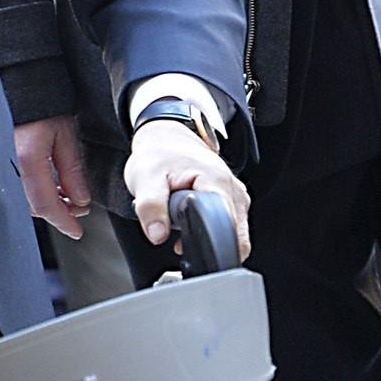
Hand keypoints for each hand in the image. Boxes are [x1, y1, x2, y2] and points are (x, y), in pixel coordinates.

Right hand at [13, 115, 93, 238]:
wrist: (22, 87)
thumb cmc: (43, 104)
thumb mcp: (66, 135)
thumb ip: (72, 171)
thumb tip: (80, 200)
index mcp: (27, 159)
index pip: (45, 204)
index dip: (63, 221)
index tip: (76, 230)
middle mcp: (10, 166)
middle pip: (34, 206)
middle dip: (60, 213)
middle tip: (80, 209)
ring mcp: (4, 165)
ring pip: (26, 201)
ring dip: (50, 204)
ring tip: (69, 197)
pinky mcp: (3, 163)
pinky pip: (20, 188)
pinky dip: (39, 194)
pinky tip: (54, 189)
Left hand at [125, 122, 250, 259]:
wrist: (167, 137)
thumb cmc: (158, 154)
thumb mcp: (144, 178)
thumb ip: (150, 207)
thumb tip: (157, 235)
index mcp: (216, 181)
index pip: (226, 228)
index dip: (207, 242)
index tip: (184, 243)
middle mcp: (233, 188)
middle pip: (232, 235)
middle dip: (205, 240)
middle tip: (179, 227)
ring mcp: (236, 194)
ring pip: (232, 232)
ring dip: (208, 235)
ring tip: (184, 219)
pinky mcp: (233, 198)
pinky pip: (230, 225)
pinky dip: (212, 229)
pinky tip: (193, 219)